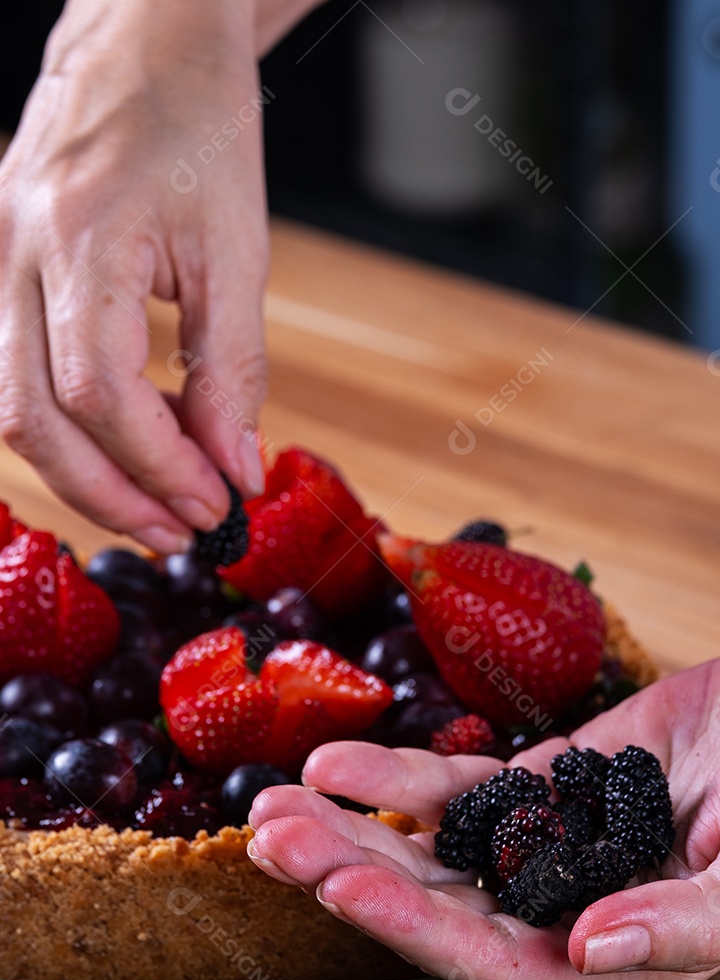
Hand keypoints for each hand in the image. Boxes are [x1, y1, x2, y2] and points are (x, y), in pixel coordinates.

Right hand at [0, 0, 271, 550]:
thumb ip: (233, 368)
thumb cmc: (198, 126)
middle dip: (109, 492)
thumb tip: (235, 466)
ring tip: (150, 509)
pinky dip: (64, 429)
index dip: (159, 465)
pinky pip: (12, 371)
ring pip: (10, 404)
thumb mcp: (237, 251)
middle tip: (178, 531)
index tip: (214, 504)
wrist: (145, 43)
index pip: (99, 393)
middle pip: (32, 417)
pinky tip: (114, 452)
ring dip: (80, 474)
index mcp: (81, 238)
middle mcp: (14, 250)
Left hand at [248, 658, 719, 979]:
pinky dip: (396, 777)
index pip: (489, 957)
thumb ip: (679, 923)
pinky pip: (457, 785)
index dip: (412, 928)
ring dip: (350, 825)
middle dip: (349, 869)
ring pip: (429, 845)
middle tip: (269, 839)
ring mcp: (540, 840)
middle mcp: (556, 905)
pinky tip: (335, 764)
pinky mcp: (538, 782)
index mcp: (602, 951)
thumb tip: (591, 947)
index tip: (340, 886)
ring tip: (269, 806)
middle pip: (434, 902)